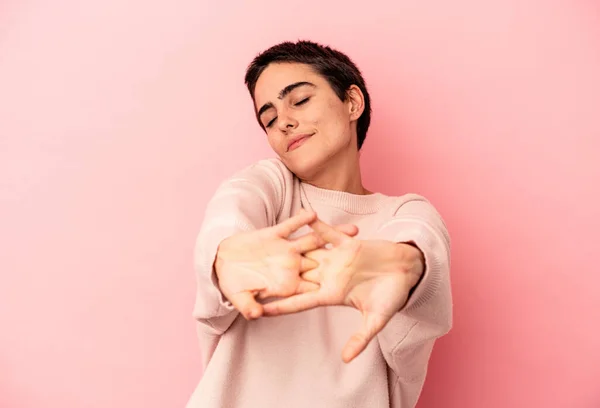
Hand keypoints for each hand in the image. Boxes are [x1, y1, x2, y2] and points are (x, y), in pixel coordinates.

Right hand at [215, 210, 358, 319]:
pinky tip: (314, 213)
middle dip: (346, 260)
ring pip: (314, 241)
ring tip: (354, 230)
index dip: (334, 288)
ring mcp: (284, 248)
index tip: (357, 288)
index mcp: (287, 283)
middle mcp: (291, 265)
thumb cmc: (232, 284)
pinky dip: (301, 220)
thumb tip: (256, 315)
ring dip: (333, 235)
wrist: (221, 262)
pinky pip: (291, 226)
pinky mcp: (273, 234)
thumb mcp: (240, 297)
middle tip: (369, 257)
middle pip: (324, 262)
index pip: (313, 288)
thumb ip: (248, 306)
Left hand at [262, 218, 423, 362]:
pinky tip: (300, 216)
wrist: (409, 272)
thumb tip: (346, 360)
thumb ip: (360, 338)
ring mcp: (337, 259)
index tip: (259, 309)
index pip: (300, 300)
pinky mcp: (348, 243)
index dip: (280, 305)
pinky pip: (327, 233)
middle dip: (276, 275)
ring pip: (308, 252)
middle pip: (297, 276)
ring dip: (289, 248)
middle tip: (251, 274)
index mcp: (332, 294)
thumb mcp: (376, 319)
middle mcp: (330, 276)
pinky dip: (315, 225)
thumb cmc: (393, 296)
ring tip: (266, 244)